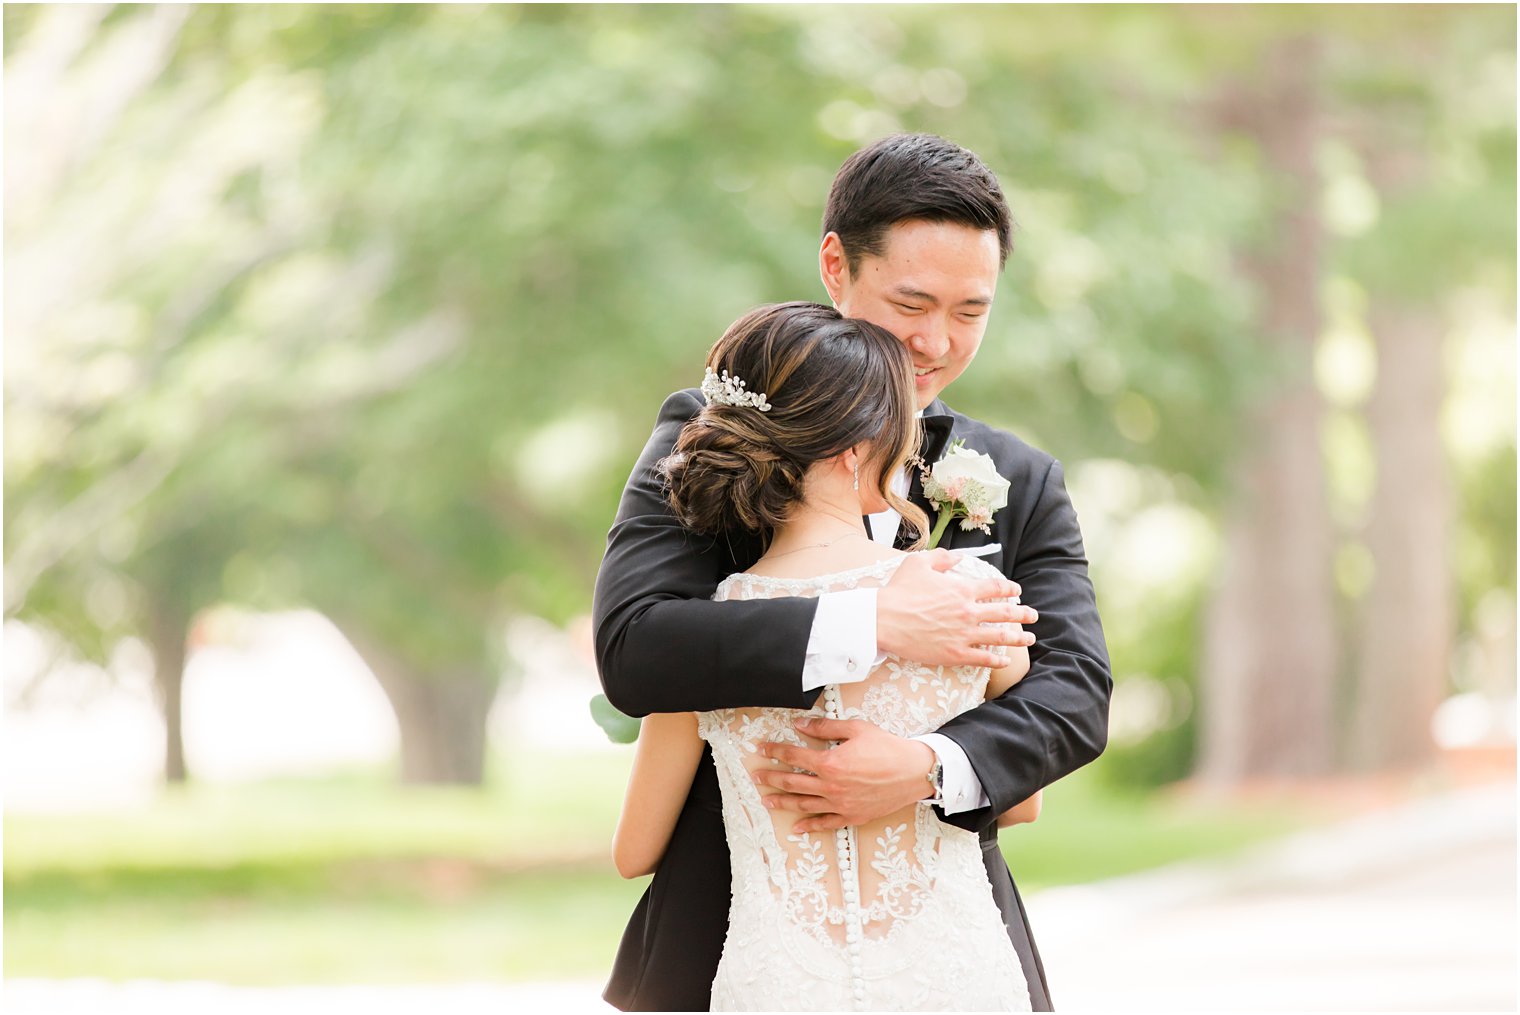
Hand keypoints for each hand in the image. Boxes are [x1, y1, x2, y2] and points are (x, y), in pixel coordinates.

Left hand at [751, 717, 936, 831]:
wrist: (914, 772)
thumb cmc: (887, 748)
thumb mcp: (856, 729)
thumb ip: (826, 726)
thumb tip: (801, 724)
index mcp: (830, 762)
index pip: (794, 755)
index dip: (775, 751)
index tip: (762, 749)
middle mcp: (831, 786)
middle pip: (792, 782)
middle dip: (771, 778)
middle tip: (756, 776)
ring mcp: (841, 804)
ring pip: (804, 804)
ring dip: (782, 802)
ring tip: (766, 801)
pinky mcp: (852, 816)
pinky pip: (826, 823)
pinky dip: (810, 826)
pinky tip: (796, 827)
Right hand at [877, 548, 1036, 668]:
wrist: (884, 619)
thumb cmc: (899, 591)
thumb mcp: (918, 563)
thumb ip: (941, 557)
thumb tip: (958, 557)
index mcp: (963, 589)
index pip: (996, 588)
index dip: (1010, 589)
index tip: (1017, 591)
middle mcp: (969, 611)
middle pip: (1006, 613)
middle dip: (1023, 614)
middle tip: (1032, 616)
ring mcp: (964, 634)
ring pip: (1000, 637)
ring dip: (1018, 638)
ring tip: (1029, 639)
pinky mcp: (955, 653)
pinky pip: (983, 658)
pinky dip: (997, 660)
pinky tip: (1005, 661)